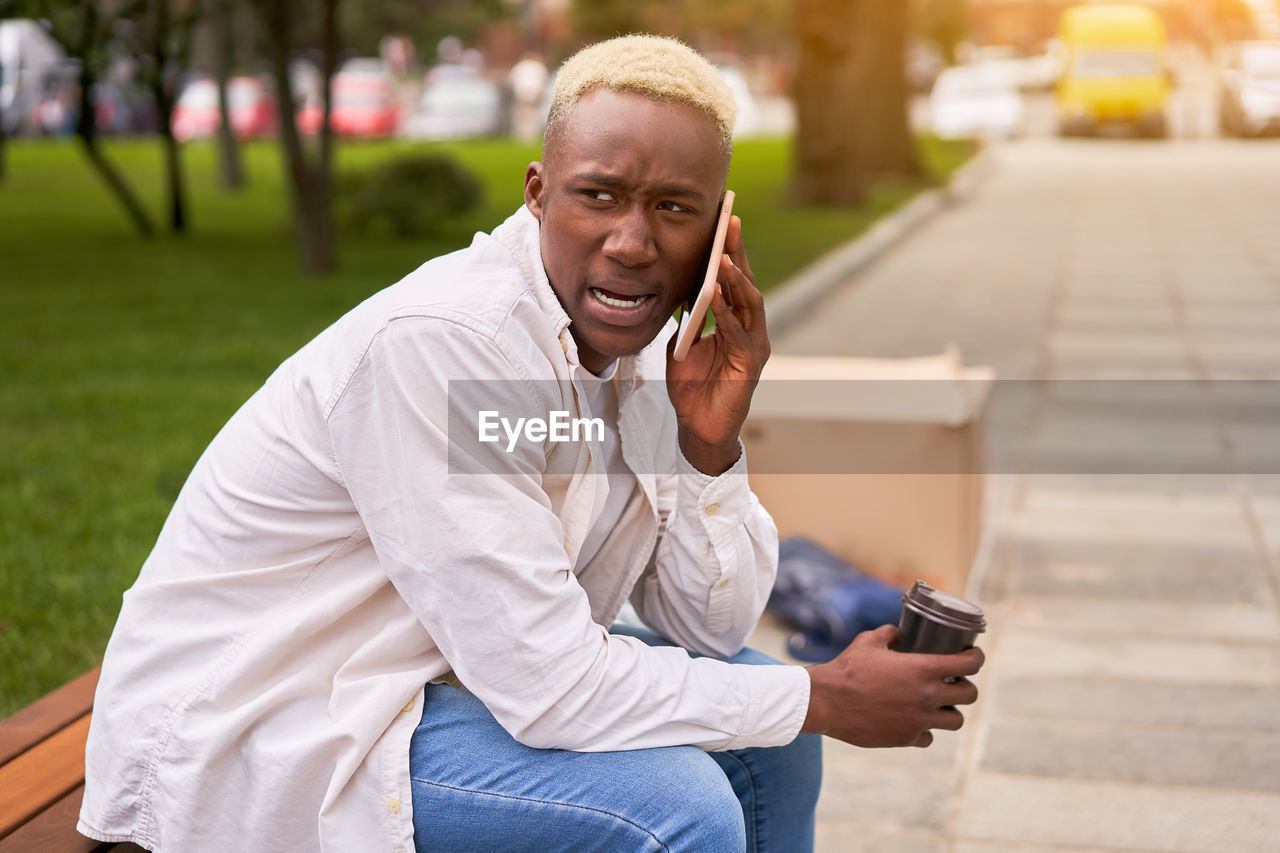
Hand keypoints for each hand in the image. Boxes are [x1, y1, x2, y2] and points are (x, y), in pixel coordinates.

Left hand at [666, 215, 770, 474]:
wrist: (697, 426)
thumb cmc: (692, 387)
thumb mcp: (682, 343)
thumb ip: (687, 318)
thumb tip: (679, 288)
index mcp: (734, 321)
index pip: (733, 280)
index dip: (729, 250)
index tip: (724, 220)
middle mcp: (749, 329)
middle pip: (745, 283)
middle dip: (738, 252)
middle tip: (731, 221)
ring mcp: (753, 345)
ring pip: (749, 303)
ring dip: (736, 278)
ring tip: (724, 255)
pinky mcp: (750, 363)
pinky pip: (739, 332)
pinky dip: (728, 313)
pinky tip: (716, 296)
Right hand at [801, 625, 983, 747]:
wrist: (827, 702)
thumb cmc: (847, 668)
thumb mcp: (868, 641)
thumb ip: (889, 634)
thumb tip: (898, 633)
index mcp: (922, 669)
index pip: (969, 665)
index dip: (977, 658)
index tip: (974, 656)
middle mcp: (927, 696)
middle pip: (970, 695)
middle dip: (966, 687)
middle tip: (957, 682)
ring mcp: (919, 720)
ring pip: (955, 720)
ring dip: (950, 711)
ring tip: (940, 706)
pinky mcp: (906, 738)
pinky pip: (928, 737)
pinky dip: (925, 730)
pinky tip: (914, 723)